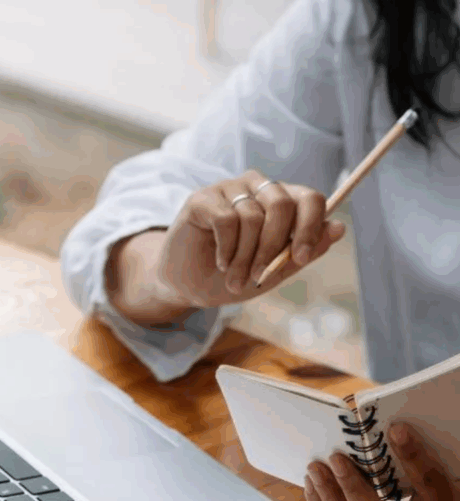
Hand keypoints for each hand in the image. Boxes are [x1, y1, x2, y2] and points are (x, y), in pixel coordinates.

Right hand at [161, 168, 346, 306]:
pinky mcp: (202, 198)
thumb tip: (339, 227)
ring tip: (234, 278)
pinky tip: (220, 262)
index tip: (302, 258)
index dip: (311, 227)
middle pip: (282, 204)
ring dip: (245, 257)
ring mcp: (228, 189)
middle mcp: (257, 188)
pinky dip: (227, 249)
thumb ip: (303, 252)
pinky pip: (227, 219)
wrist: (188, 285)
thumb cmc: (231, 276)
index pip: (310, 198)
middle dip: (273, 247)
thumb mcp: (273, 272)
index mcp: (280, 202)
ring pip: (252, 216)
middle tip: (259, 276)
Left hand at [304, 422, 459, 500]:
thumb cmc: (434, 470)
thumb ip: (414, 446)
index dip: (413, 457)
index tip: (396, 428)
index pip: (430, 484)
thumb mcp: (437, 459)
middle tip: (336, 458)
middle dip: (352, 489)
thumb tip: (391, 424)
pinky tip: (312, 482)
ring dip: (329, 496)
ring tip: (315, 467)